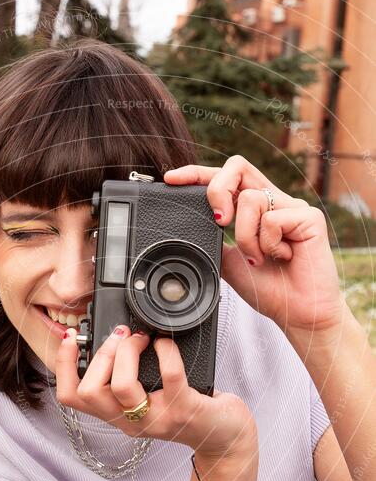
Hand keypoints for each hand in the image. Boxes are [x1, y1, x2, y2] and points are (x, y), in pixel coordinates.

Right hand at [55, 324, 256, 456]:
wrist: (224, 437)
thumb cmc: (186, 412)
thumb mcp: (147, 399)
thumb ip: (127, 379)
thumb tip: (112, 337)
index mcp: (117, 417)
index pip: (72, 398)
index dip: (63, 366)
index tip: (71, 338)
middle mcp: (131, 423)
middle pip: (90, 392)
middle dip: (102, 354)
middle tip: (122, 337)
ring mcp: (157, 418)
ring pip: (121, 386)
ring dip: (128, 353)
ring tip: (141, 339)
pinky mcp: (185, 410)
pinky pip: (170, 375)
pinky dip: (167, 351)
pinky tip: (167, 343)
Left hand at [165, 156, 345, 334]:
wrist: (297, 314)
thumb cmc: (269, 290)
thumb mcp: (229, 262)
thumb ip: (215, 240)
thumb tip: (192, 225)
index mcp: (256, 210)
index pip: (227, 178)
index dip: (198, 173)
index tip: (171, 179)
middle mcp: (274, 202)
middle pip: (238, 167)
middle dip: (218, 189)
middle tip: (219, 221)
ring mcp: (293, 207)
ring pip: (251, 199)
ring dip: (246, 237)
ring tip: (260, 258)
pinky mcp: (310, 217)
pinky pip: (273, 219)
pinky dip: (268, 244)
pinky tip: (282, 257)